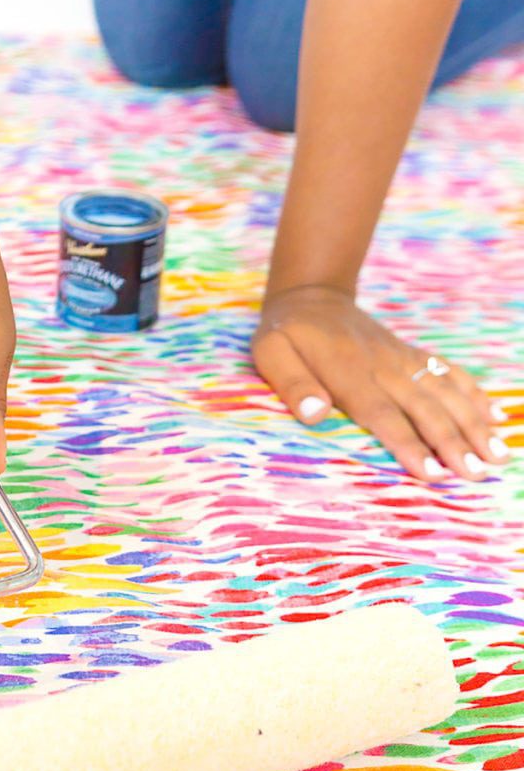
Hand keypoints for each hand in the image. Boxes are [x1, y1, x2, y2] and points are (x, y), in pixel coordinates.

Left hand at [252, 284, 507, 481]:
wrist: (311, 296)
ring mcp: (402, 359)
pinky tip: (495, 417)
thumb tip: (316, 414)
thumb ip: (293, 383)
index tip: (431, 472)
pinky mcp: (411, 354)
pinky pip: (448, 372)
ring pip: (444, 392)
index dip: (407, 444)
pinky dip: (473, 394)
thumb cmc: (287, 334)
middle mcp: (383, 367)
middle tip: (477, 474)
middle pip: (424, 408)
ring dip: (473, 423)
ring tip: (498, 454)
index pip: (382, 413)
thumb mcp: (272, 354)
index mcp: (348, 373)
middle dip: (454, 442)